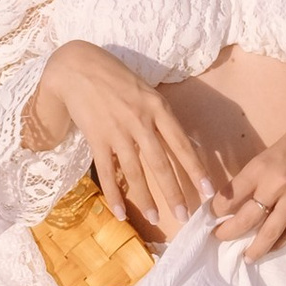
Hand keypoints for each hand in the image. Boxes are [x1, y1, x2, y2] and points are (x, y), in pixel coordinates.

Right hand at [25, 43, 218, 238]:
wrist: (78, 67)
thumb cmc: (115, 77)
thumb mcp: (146, 90)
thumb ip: (161, 116)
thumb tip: (180, 141)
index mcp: (158, 107)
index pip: (181, 144)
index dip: (195, 169)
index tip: (208, 190)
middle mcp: (140, 121)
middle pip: (161, 164)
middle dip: (174, 192)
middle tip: (185, 215)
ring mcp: (117, 131)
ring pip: (135, 172)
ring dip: (146, 198)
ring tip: (155, 218)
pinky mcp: (97, 138)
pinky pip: (108, 172)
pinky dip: (114, 194)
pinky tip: (120, 213)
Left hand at [209, 118, 285, 261]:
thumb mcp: (267, 156)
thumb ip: (251, 179)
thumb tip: (231, 203)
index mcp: (261, 167)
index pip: (230, 196)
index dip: (217, 211)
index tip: (212, 217)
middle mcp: (277, 184)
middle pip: (246, 219)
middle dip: (228, 233)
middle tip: (221, 238)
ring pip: (269, 232)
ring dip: (254, 249)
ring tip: (246, 257)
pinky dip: (279, 244)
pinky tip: (271, 248)